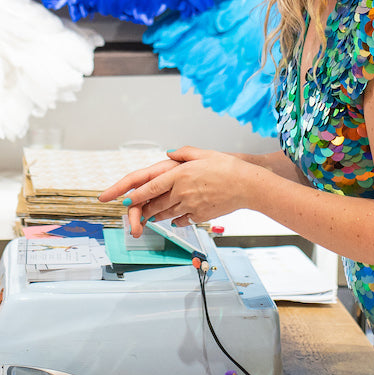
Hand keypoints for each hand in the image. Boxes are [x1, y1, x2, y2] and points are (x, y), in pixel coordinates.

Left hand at [99, 146, 257, 236]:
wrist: (247, 186)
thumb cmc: (227, 167)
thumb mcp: (204, 153)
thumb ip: (184, 153)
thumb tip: (170, 154)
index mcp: (180, 175)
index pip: (151, 187)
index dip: (137, 195)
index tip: (126, 200)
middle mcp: (183, 192)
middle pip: (157, 204)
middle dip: (144, 208)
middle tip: (135, 211)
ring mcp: (192, 206)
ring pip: (168, 214)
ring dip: (157, 216)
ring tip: (150, 216)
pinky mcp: (201, 216)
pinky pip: (183, 220)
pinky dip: (176, 220)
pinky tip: (174, 219)